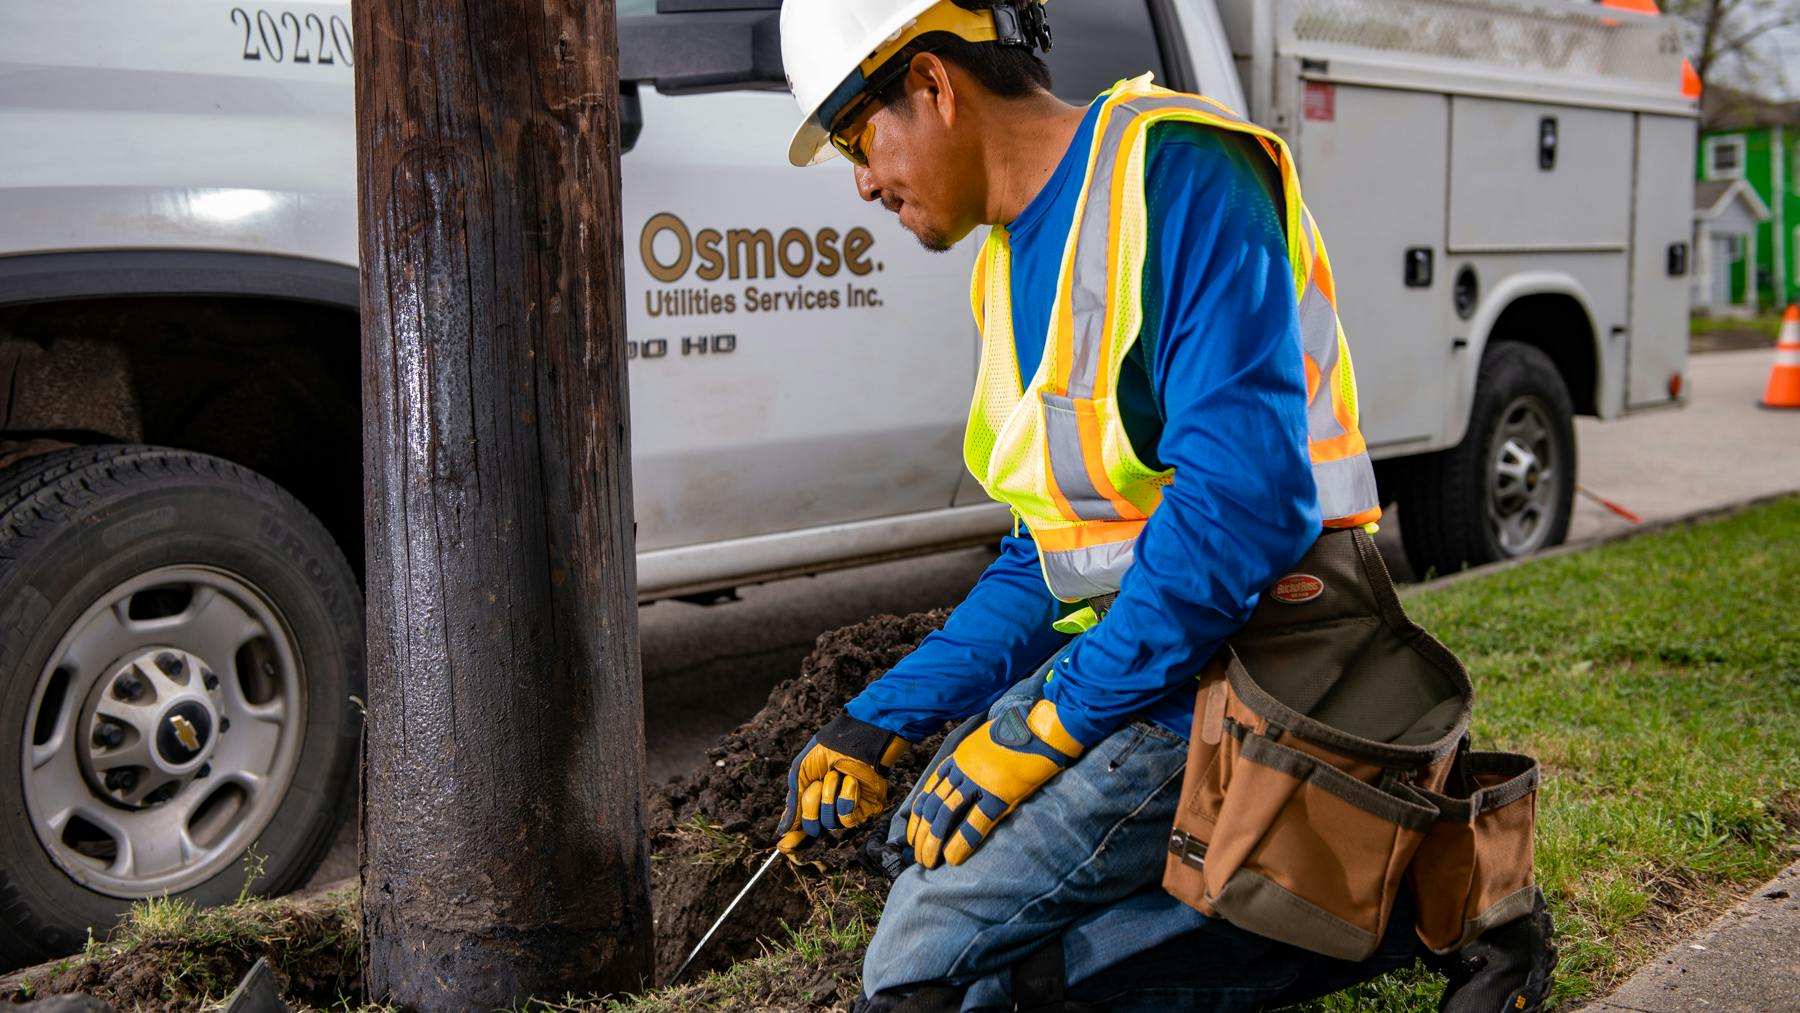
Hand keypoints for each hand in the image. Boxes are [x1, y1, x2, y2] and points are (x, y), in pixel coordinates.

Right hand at [775, 713, 907, 855]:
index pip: (803, 825)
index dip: (794, 836)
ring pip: (830, 823)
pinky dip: (846, 797)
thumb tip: (782, 831)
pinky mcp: (867, 809)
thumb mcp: (800, 772)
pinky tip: (852, 782)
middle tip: (819, 782)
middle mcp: (830, 808)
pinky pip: (848, 817)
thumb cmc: (827, 750)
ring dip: (830, 795)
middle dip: (812, 802)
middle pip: (813, 826)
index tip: (784, 846)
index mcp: (814, 799)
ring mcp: (849, 810)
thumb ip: (793, 804)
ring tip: (838, 775)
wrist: (854, 739)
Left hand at [907, 698, 1084, 867]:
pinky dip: (962, 842)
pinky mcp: (1000, 794)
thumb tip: (963, 781)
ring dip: (934, 840)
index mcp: (960, 758)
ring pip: (946, 814)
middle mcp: (963, 770)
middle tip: (918, 855)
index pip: (929, 790)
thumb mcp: (986, 742)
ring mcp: (980, 782)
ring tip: (929, 862)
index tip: (912, 833)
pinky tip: (953, 858)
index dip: (918, 815)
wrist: (1043, 727)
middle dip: (922, 833)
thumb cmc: (1020, 734)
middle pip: (933, 806)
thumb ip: (971, 761)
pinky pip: (976, 822)